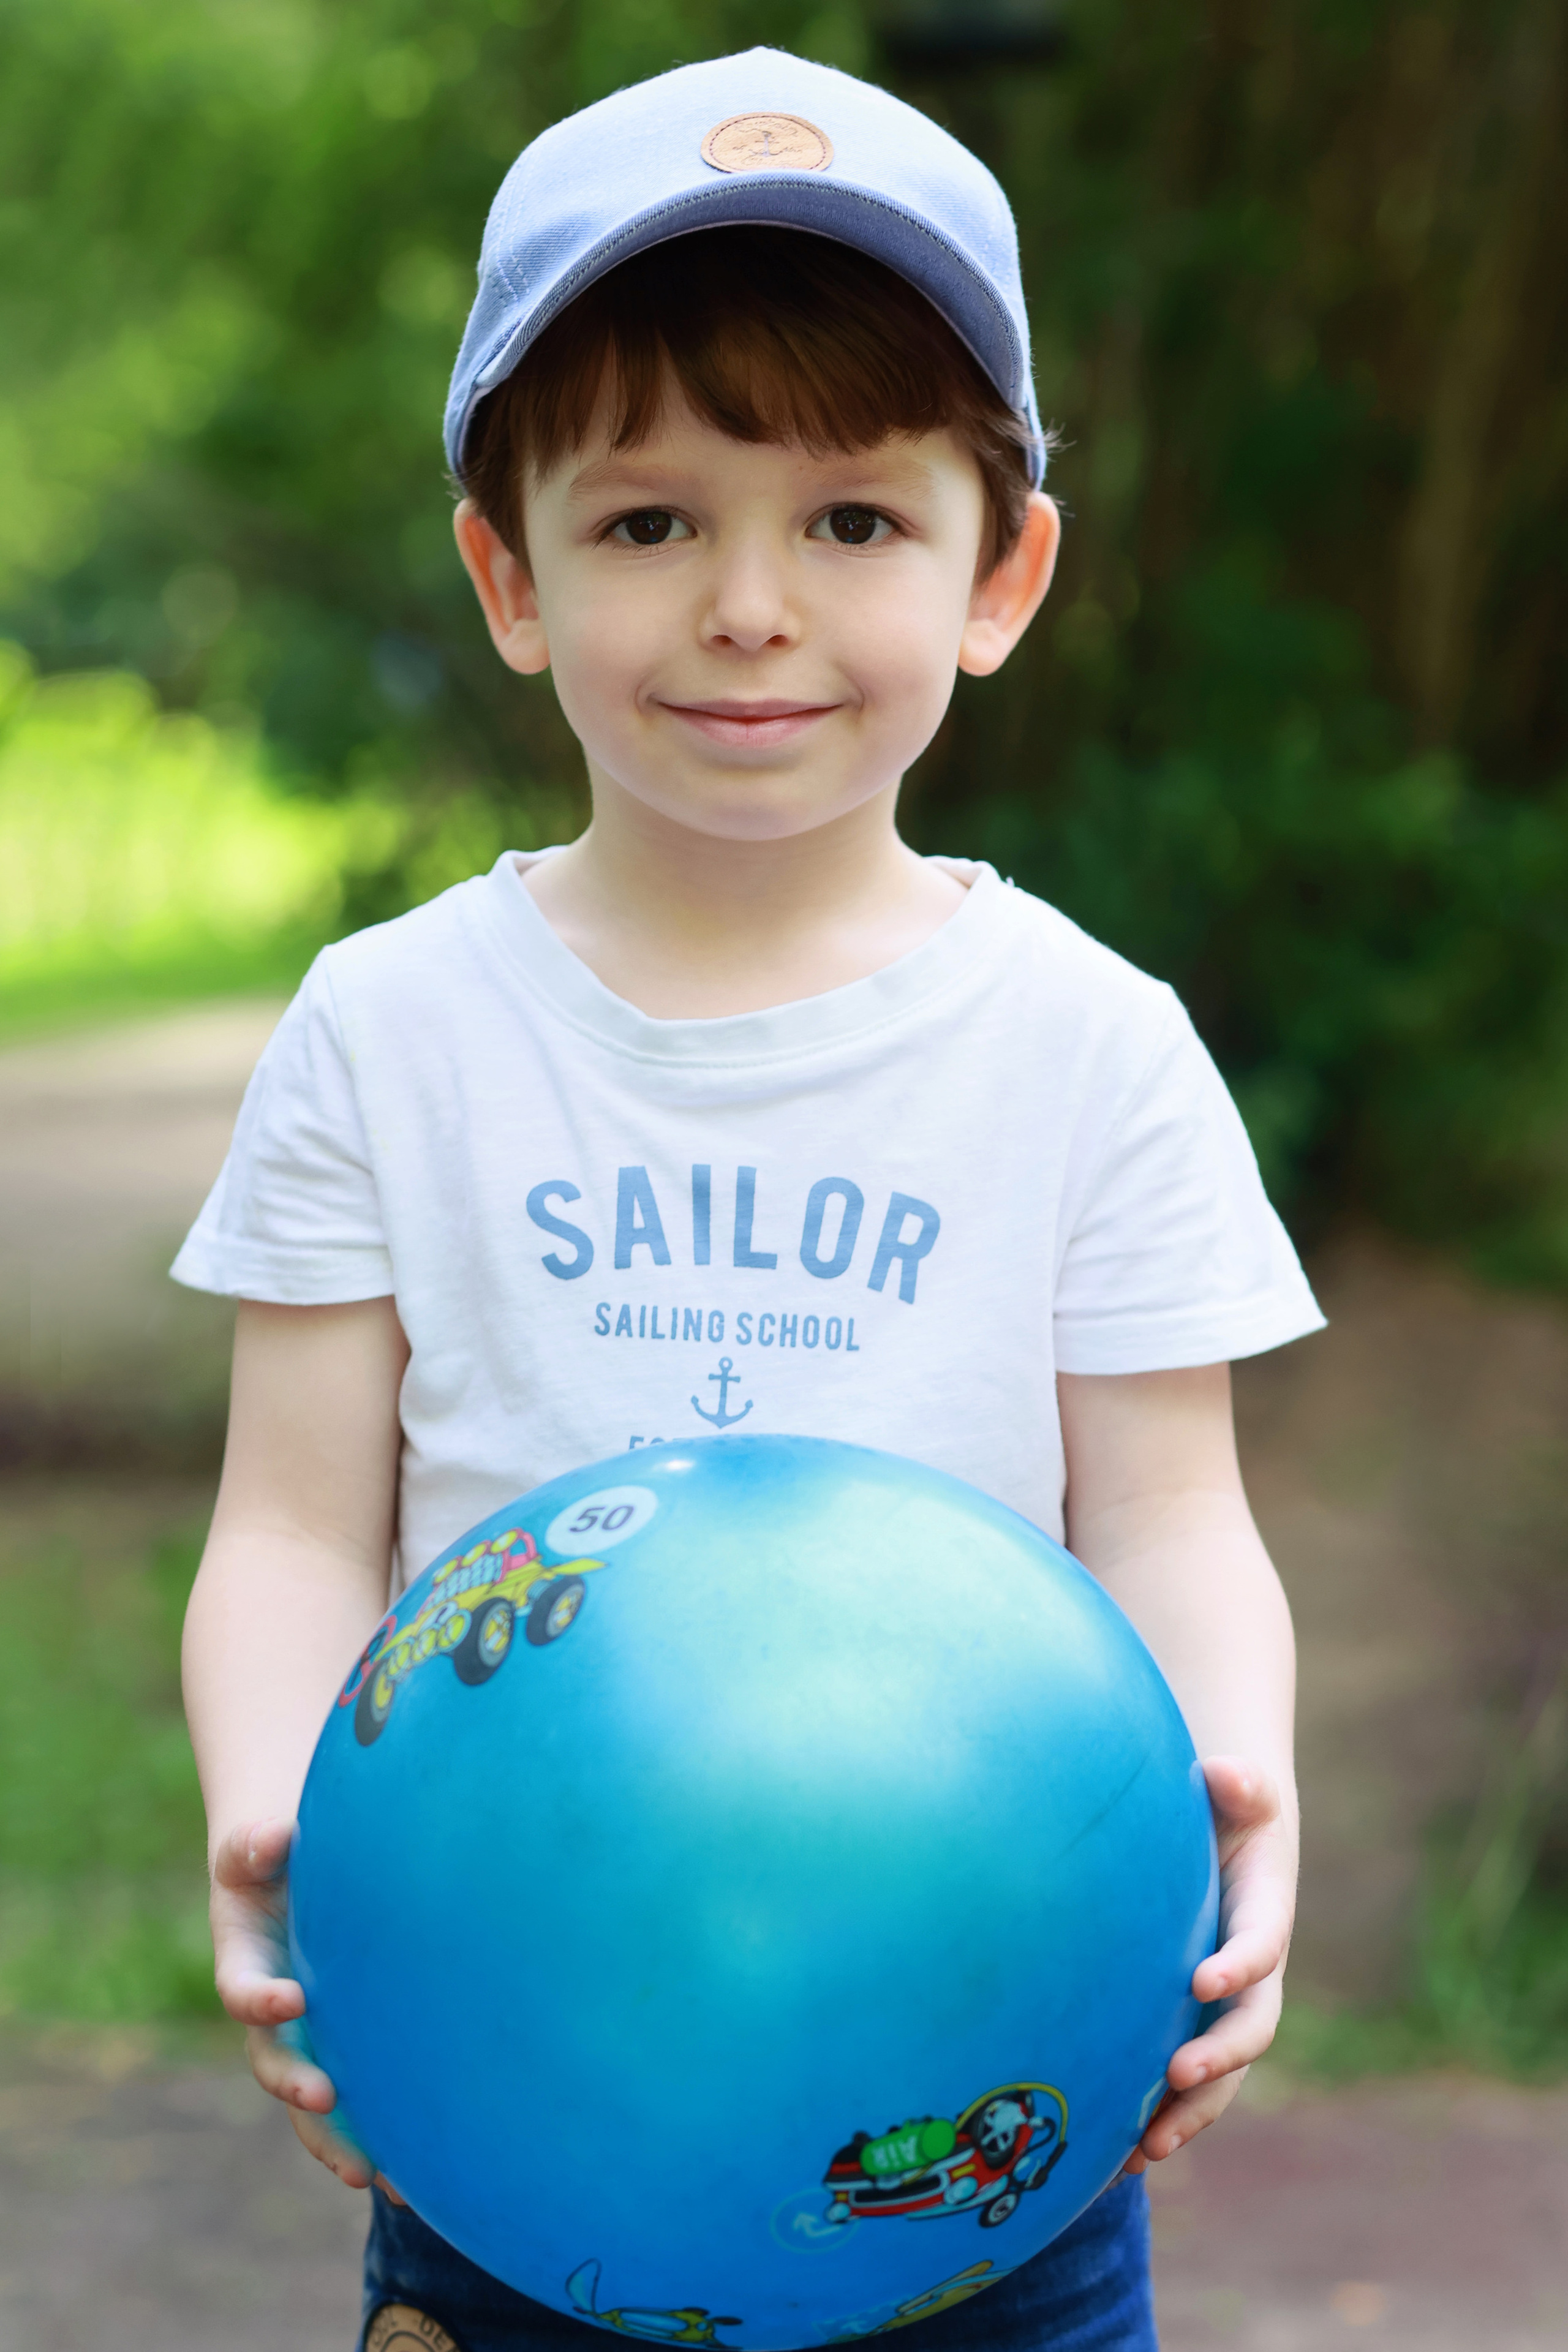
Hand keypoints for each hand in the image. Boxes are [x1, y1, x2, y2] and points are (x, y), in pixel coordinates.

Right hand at [211, 1818, 403, 2199]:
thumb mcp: (260, 1844)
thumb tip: (274, 1836)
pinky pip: (355, 2106)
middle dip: (297, 2084)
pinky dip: (378, 2140)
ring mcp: (308, 2038)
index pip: (243, 1987)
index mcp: (247, 1960)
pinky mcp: (345, 2051)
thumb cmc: (281, 1854)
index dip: (261, 1998)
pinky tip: (414, 2179)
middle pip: (275, 2062)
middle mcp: (274, 2012)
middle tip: (325, 2095)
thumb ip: (259, 1842)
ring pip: (312, 2104)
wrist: (303, 1872)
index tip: (291, 1999)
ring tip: (368, 2174)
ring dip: (336, 2139)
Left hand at [1122, 1757, 1293, 2174]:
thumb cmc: (1222, 1805)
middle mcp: (1251, 1972)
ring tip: (1143, 2148)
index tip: (1204, 1980)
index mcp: (1264, 1911)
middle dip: (1217, 2060)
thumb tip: (1229, 1774)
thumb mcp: (1234, 1787)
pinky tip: (1115, 2155)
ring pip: (1218, 2073)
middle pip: (1248, 2030)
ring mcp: (1223, 2005)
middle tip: (1177, 2078)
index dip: (1239, 1965)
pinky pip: (1182, 2080)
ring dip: (1187, 2111)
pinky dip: (1156, 2114)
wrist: (1219, 1836)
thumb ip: (1238, 1784)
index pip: (1261, 1945)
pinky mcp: (1190, 2021)